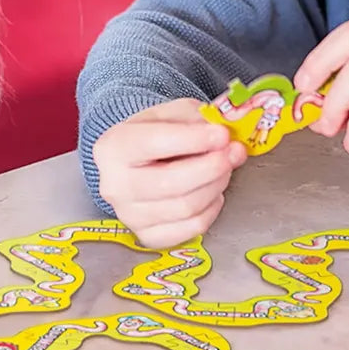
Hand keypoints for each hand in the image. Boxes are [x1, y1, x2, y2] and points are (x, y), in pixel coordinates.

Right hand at [93, 99, 247, 247]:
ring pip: (186, 208)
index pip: (155, 143)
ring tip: (225, 168)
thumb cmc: (152, 136)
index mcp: (115, 147)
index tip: (222, 134)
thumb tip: (228, 133)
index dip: (194, 140)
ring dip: (216, 185)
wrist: (135, 163)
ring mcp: (130, 215)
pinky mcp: (148, 236)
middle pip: (171, 182)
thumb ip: (198, 118)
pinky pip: (191, 229)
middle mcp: (116, 185)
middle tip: (233, 152)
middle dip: (211, 167)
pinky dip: (211, 210)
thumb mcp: (170, 113)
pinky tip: (212, 192)